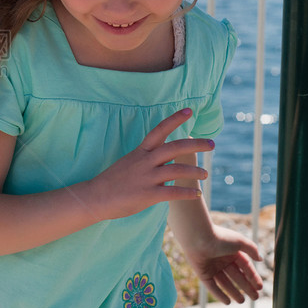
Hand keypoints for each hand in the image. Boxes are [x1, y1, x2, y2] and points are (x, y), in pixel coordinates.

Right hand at [89, 108, 212, 220]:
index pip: (159, 131)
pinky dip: (187, 192)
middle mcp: (145, 161)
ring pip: (177, 170)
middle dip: (195, 144)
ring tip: (205, 174)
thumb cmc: (112, 181)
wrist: (95, 197)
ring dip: (194, 171)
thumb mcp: (129, 163)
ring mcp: (146, 178)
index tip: (189, 111)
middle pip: (174, 148)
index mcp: (140, 152)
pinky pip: (173, 192)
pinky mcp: (147, 194)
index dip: (174, 119)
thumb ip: (148, 159)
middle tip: (212, 144)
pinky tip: (197, 194)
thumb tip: (168, 158)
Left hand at [183, 224, 262, 303]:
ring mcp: (211, 266)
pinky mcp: (202, 273)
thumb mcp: (240, 241)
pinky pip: (212, 286)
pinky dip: (219, 294)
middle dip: (246, 287)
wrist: (198, 238)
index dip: (253, 277)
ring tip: (242, 301)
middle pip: (236, 275)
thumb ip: (252, 249)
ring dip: (234, 292)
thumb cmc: (220, 238)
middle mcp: (221, 259)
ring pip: (225, 282)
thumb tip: (260, 259)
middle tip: (255, 298)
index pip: (245, 266)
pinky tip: (228, 302)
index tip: (260, 287)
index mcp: (231, 251)